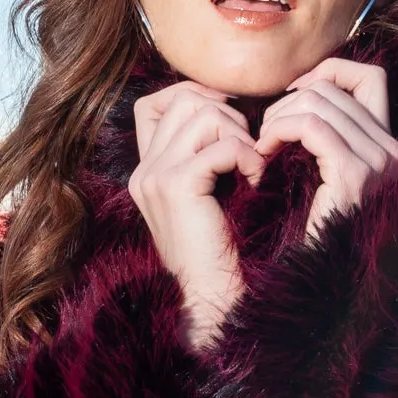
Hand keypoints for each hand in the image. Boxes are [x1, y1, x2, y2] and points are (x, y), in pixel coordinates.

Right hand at [129, 81, 264, 349]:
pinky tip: (254, 182)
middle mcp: (143, 170)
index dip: (194, 98)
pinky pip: (220, 144)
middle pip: (184, 100)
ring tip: (251, 169)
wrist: (213, 299)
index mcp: (146, 171)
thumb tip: (234, 113)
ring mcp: (155, 177)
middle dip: (228, 116)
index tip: (230, 124)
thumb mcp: (209, 197)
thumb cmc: (223, 253)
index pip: (153, 103)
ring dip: (239, 134)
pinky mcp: (176, 186)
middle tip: (249, 153)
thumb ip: (207, 158)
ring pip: (202, 114)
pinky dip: (246, 156)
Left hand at [256, 58, 397, 242]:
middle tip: (265, 134)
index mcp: (389, 146)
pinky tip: (263, 153)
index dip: (330, 73)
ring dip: (278, 118)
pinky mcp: (354, 174)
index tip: (294, 98)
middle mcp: (392, 150)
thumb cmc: (310, 228)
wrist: (316, 277)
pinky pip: (310, 126)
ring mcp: (378, 162)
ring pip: (318, 102)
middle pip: (334, 88)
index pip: (371, 77)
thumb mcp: (322, 172)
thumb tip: (302, 89)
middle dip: (288, 103)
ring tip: (262, 145)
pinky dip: (278, 131)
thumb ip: (325, 134)